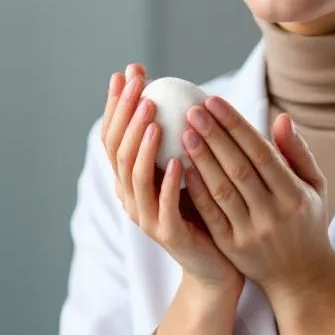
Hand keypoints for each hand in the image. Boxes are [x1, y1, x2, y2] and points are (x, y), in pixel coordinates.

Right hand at [101, 64, 242, 292]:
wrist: (220, 262)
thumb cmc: (207, 209)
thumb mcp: (189, 167)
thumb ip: (180, 136)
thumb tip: (184, 88)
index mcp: (132, 178)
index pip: (114, 135)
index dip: (117, 103)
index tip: (128, 72)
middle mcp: (131, 196)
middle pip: (117, 150)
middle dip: (125, 114)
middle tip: (138, 85)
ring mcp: (146, 217)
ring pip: (134, 175)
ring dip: (142, 142)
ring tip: (152, 114)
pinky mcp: (167, 235)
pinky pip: (164, 204)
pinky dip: (168, 181)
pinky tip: (178, 159)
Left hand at [180, 98, 334, 298]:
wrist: (301, 277)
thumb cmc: (306, 221)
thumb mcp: (314, 186)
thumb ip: (297, 152)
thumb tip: (281, 117)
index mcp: (295, 194)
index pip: (261, 152)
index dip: (236, 125)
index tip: (214, 101)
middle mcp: (273, 213)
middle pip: (239, 168)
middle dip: (214, 136)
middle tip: (193, 110)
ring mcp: (252, 232)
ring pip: (223, 190)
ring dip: (201, 160)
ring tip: (185, 133)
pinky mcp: (232, 246)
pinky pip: (211, 215)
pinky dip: (197, 190)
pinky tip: (182, 167)